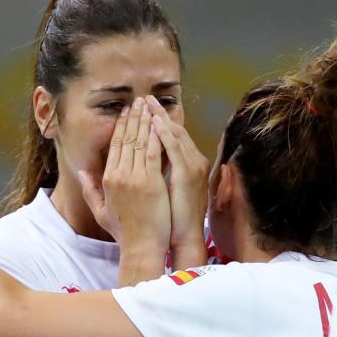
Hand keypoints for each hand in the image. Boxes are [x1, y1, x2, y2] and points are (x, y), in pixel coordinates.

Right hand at [79, 97, 169, 254]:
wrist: (142, 246)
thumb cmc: (125, 231)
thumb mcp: (101, 210)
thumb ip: (90, 189)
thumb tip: (82, 171)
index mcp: (108, 179)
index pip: (114, 145)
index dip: (120, 126)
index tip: (126, 112)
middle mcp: (119, 175)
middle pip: (126, 139)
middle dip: (133, 117)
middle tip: (139, 101)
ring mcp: (135, 178)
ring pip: (140, 142)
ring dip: (145, 121)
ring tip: (150, 105)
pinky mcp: (151, 182)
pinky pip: (154, 153)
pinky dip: (156, 136)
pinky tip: (159, 123)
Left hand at [146, 95, 208, 265]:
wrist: (183, 238)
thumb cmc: (170, 221)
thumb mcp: (165, 194)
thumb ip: (158, 176)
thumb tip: (143, 164)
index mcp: (187, 166)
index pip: (171, 138)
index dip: (158, 122)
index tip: (144, 110)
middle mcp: (193, 162)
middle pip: (174, 131)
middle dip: (158, 114)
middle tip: (144, 98)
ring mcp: (192, 166)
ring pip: (175, 135)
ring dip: (160, 117)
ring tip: (146, 102)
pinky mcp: (187, 173)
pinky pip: (174, 148)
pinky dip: (163, 133)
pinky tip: (153, 120)